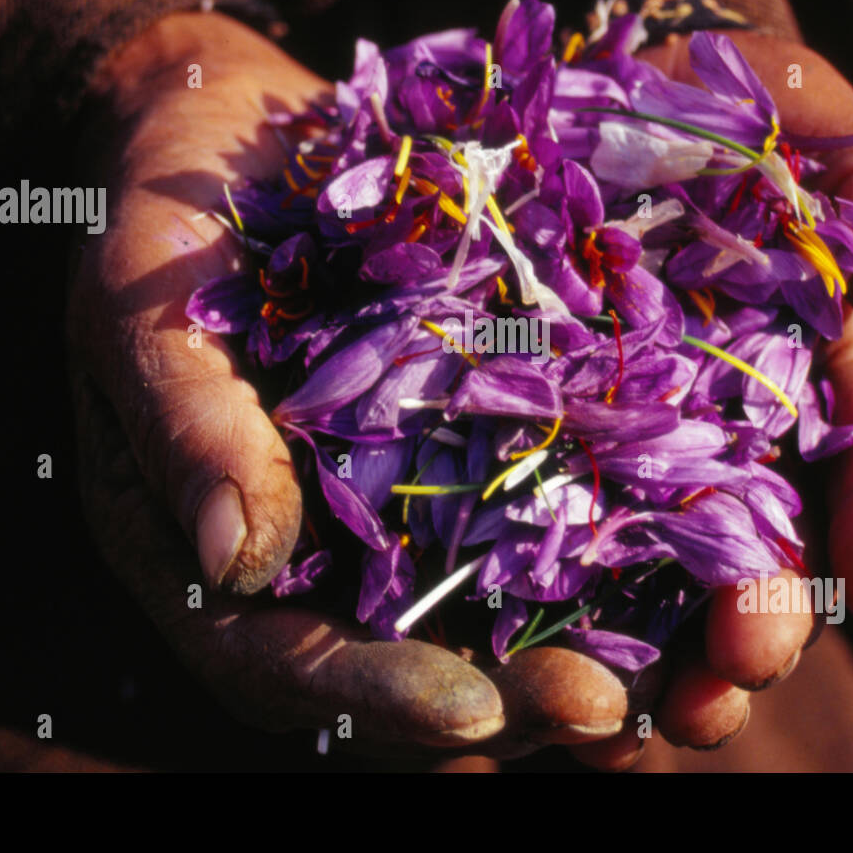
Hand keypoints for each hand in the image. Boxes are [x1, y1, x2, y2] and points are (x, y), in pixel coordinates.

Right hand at [66, 12, 634, 757]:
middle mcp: (329, 558)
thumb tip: (234, 561)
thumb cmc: (166, 222)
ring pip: (507, 620)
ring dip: (598, 657)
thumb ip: (185, 423)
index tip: (469, 709)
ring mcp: (415, 508)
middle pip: (420, 671)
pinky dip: (630, 549)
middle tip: (607, 708)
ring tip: (686, 673)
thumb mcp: (144, 304)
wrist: (244, 142)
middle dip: (514, 701)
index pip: (288, 665)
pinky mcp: (487, 444)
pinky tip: (708, 558)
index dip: (376, 696)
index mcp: (222, 555)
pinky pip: (559, 513)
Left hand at [564, 32, 852, 765]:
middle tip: (743, 665)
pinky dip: (552, 622)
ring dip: (665, 661)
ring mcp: (624, 456)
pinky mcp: (526, 460)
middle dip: (766, 618)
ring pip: (659, 582)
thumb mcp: (793, 107)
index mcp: (809, 364)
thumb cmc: (692, 99)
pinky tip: (546, 677)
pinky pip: (543, 552)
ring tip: (650, 716)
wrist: (551, 98)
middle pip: (766, 549)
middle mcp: (726, 432)